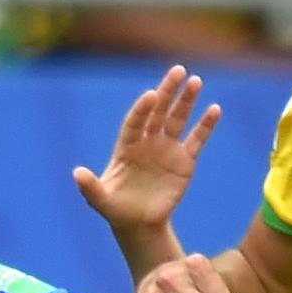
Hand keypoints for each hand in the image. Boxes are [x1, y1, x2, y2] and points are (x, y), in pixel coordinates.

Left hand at [73, 66, 221, 237]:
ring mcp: (167, 149)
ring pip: (178, 119)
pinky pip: (196, 139)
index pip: (135, 122)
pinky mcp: (185, 160)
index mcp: (127, 146)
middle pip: (158, 111)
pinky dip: (206, 125)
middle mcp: (147, 141)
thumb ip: (89, 186)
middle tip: (178, 70)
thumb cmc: (115, 208)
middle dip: (167, 91)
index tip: (151, 95)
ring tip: (196, 81)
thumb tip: (77, 173)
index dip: (142, 109)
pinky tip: (214, 109)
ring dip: (187, 100)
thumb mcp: (100, 199)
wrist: (138, 222)